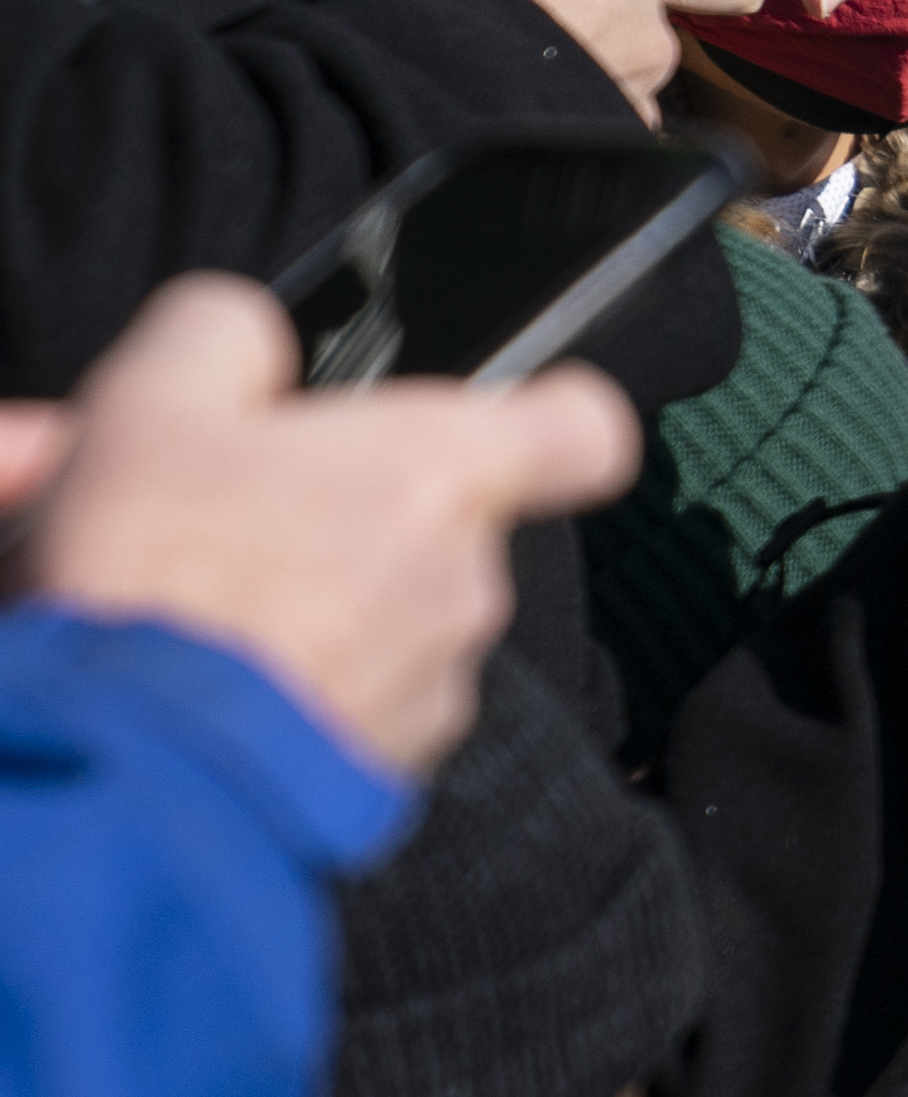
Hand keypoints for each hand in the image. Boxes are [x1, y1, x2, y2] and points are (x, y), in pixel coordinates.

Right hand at [0, 275, 637, 775]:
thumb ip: (226, 334)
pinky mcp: (396, 763)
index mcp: (439, 473)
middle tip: (235, 523)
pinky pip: (362, 698)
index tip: (491, 417)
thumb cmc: (155, 579)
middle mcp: (469, 579)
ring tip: (206, 606)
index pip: (583, 428)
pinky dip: (304, 684)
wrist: (134, 763)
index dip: (545, 414)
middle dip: (349, 519)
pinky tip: (222, 676)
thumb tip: (250, 336)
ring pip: (393, 617)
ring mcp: (440, 680)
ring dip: (317, 604)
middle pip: (442, 525)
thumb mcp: (153, 399)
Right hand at [372, 0, 676, 114]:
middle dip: (572, 24)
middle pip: (616, 20)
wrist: (442, 78)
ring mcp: (641, 89)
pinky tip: (526, 112)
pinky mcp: (620, 139)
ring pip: (612, 75)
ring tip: (512, 75)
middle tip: (511, 28)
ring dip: (575, 74)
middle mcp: (650, 28)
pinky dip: (571, 119)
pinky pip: (601, 123)